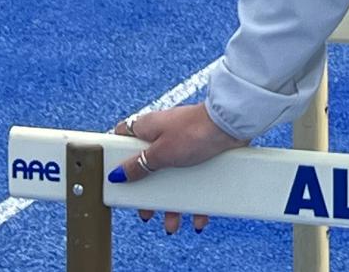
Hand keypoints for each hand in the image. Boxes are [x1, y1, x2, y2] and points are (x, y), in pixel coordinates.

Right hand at [111, 103, 248, 233]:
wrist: (232, 123)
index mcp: (148, 128)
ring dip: (174, 204)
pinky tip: (197, 218)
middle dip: (151, 194)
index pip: (125, 139)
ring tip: (173, 224)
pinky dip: (196, 199)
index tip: (117, 180)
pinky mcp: (205, 152)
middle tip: (149, 213)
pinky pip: (196, 179)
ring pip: (174, 179)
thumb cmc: (193, 130)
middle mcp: (166, 135)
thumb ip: (138, 165)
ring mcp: (186, 144)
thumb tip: (116, 174)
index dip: (119, 159)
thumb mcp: (159, 153)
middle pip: (151, 168)